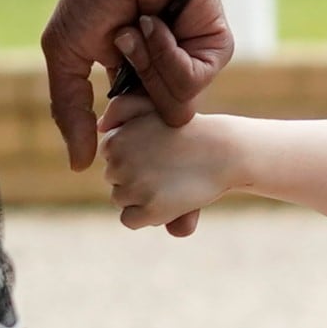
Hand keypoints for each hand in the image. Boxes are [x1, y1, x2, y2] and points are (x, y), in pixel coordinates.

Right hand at [42, 0, 231, 172]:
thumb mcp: (67, 55)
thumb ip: (69, 110)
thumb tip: (78, 167)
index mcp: (137, 85)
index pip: (142, 133)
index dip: (130, 137)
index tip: (124, 138)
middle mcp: (168, 79)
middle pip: (164, 129)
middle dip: (136, 101)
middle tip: (120, 50)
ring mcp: (194, 64)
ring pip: (176, 107)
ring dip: (146, 67)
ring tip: (134, 28)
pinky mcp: (216, 50)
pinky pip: (192, 79)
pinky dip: (166, 53)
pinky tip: (154, 22)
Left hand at [102, 96, 237, 231]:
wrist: (224, 151)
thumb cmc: (189, 130)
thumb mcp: (153, 107)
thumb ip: (122, 108)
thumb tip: (101, 127)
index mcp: (114, 140)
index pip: (111, 157)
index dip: (135, 156)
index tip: (158, 152)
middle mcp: (118, 164)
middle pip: (114, 180)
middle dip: (136, 176)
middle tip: (167, 167)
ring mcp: (134, 188)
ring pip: (121, 200)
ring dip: (141, 196)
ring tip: (170, 182)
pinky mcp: (150, 210)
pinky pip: (130, 220)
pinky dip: (145, 215)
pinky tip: (167, 200)